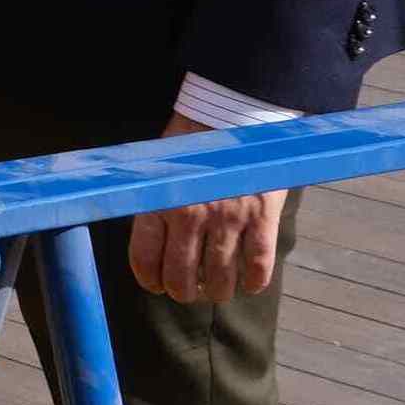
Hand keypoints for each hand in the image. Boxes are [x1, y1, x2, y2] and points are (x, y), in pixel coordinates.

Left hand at [128, 115, 286, 303]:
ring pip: (221, 277)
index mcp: (159, 202)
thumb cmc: (190, 144)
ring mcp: (228, 217)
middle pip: (182, 276)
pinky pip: (259, 263)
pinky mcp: (262, 216)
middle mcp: (191, 214)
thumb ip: (150, 203)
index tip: (156, 285)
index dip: (150, 280)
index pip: (146, 258)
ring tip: (216, 290)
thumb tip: (143, 238)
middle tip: (187, 291)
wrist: (232, 112)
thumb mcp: (158, 170)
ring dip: (217, 292)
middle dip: (183, 292)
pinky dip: (254, 282)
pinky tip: (249, 285)